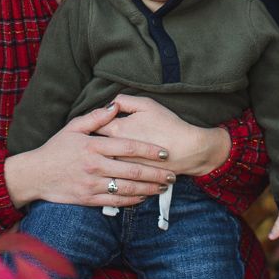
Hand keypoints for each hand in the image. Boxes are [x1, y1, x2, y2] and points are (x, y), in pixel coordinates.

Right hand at [3, 103, 174, 208]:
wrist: (34, 175)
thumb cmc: (55, 149)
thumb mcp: (72, 128)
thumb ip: (95, 117)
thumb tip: (115, 106)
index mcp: (93, 146)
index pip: (128, 147)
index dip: (149, 150)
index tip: (165, 152)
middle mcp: (95, 166)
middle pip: (132, 171)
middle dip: (156, 173)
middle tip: (172, 174)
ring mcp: (92, 184)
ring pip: (127, 189)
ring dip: (148, 189)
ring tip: (162, 187)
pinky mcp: (88, 199)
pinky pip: (115, 202)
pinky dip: (131, 200)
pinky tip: (143, 198)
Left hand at [96, 93, 230, 176]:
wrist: (187, 150)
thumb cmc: (167, 124)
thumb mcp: (147, 104)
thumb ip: (124, 100)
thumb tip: (109, 103)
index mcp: (116, 129)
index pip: (92, 126)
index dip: (92, 124)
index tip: (93, 123)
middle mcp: (115, 151)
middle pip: (94, 148)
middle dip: (91, 144)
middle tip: (91, 141)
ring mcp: (122, 167)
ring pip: (102, 163)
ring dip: (99, 160)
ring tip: (99, 157)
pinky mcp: (130, 178)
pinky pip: (114, 175)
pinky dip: (111, 172)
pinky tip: (113, 169)